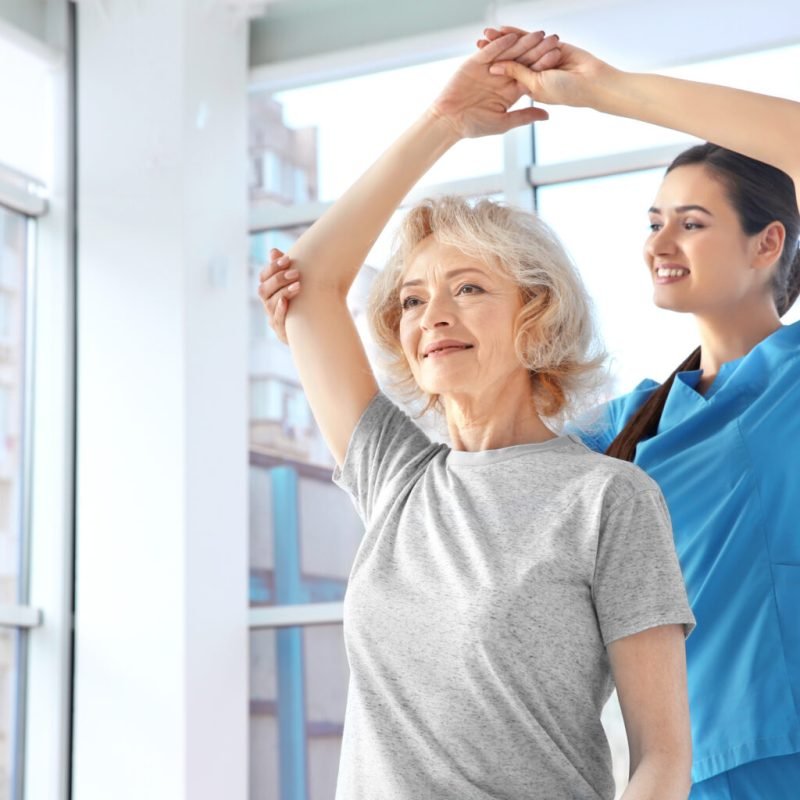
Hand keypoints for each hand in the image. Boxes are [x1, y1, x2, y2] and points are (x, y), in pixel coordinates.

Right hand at [258, 248, 298, 344]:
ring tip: (298, 285)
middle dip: (279, 279)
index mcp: (269, 290)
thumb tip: (273, 251)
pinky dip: (280, 310)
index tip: (287, 259)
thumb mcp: (296, 282)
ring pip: (270, 304)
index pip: (263, 276)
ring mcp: (272, 317)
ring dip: (283, 292)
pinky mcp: (280, 330)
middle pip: (264, 289)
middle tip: (295, 273)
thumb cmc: (304, 299)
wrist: (315, 326)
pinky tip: (286, 302)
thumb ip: (285, 268)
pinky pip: (276, 320)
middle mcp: (267, 303)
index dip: (273, 267)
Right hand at [430, 30, 559, 137]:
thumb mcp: (503, 122)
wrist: (450, 121)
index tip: (558, 57)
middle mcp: (502, 77)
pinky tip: (511, 37)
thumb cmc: (474, 126)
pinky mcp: (475, 63)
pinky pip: (489, 51)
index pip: (530, 75)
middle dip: (538, 50)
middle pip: (523, 60)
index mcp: (510, 91)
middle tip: (553, 39)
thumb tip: (547, 115)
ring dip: (522, 43)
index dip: (544, 66)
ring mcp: (488, 68)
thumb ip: (524, 116)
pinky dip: (499, 44)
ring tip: (537, 35)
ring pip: (508, 53)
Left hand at [479, 27, 613, 108]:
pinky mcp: (549, 46)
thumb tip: (495, 67)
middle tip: (476, 44)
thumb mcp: (535, 85)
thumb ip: (517, 74)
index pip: (506, 77)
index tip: (474, 67)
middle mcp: (532, 74)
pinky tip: (502, 29)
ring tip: (485, 34)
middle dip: (492, 53)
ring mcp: (540, 60)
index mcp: (527, 88)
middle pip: (509, 61)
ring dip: (501, 41)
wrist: (591, 82)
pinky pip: (529, 39)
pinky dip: (516, 34)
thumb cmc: (566, 91)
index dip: (491, 71)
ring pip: (517, 49)